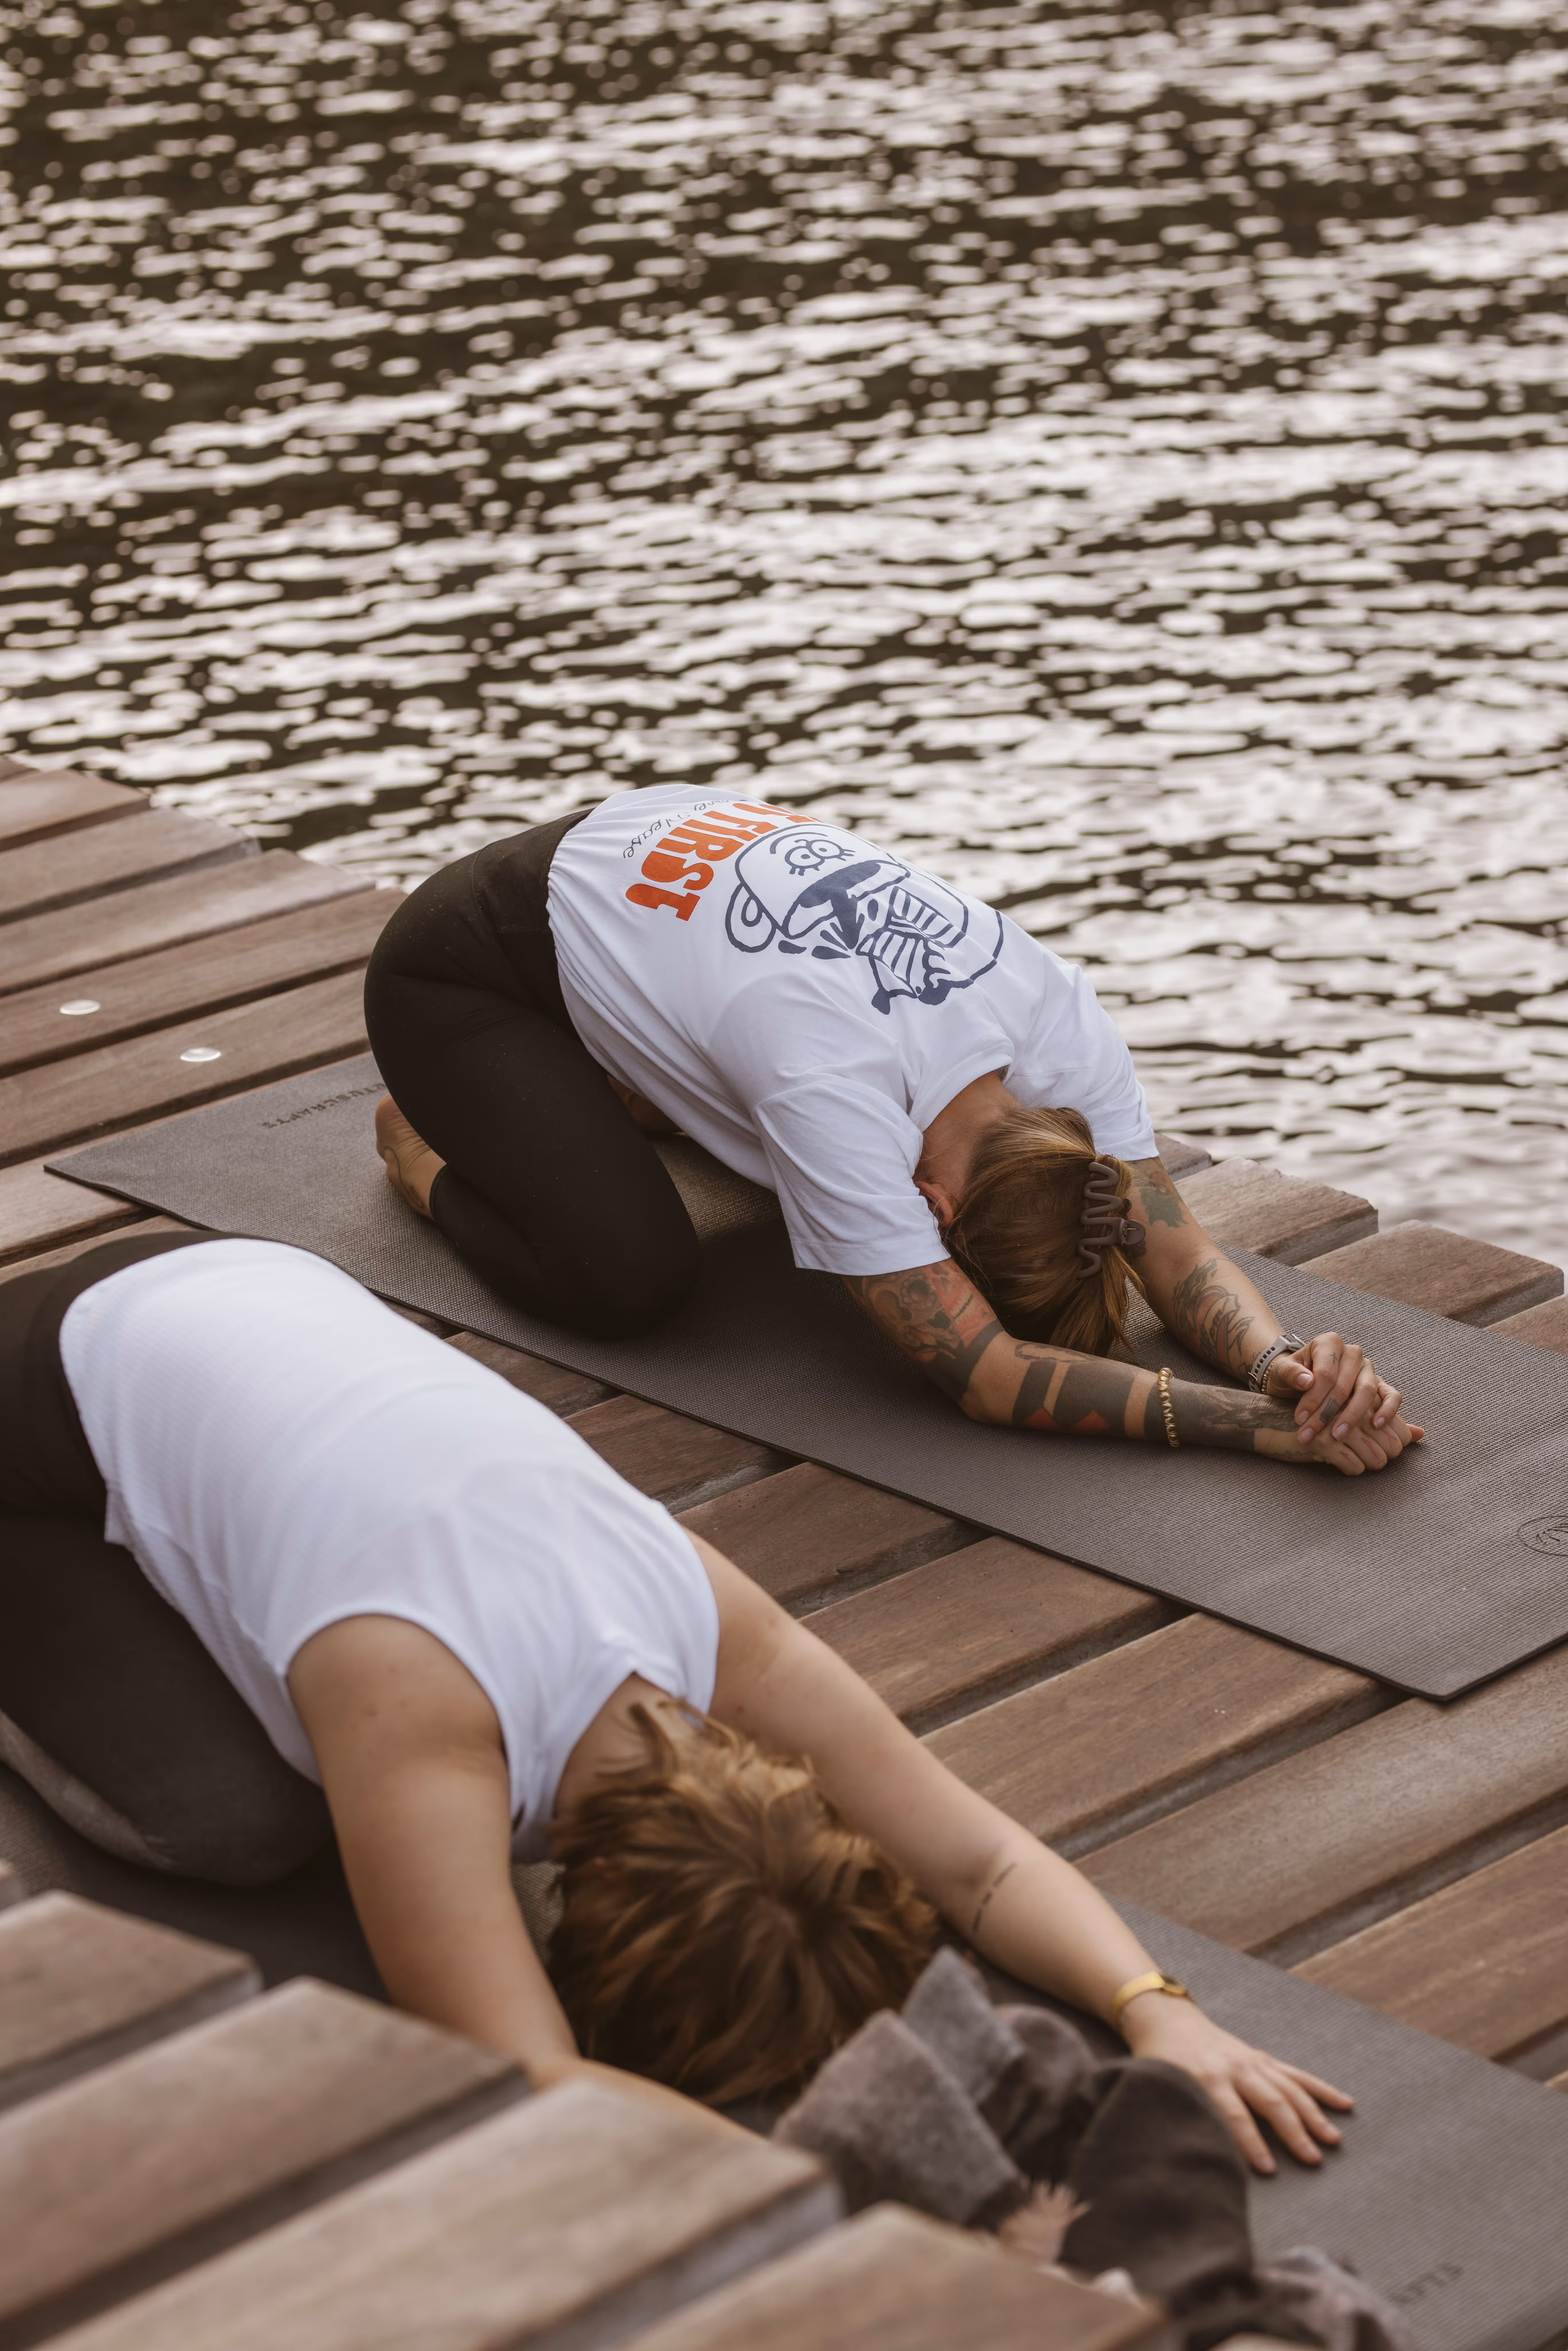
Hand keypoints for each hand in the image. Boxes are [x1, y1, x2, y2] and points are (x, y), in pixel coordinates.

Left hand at [1119, 1993, 1352, 2173]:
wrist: (1167, 2020)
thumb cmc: (1161, 2063)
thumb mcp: (1162, 2087)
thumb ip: (1177, 2115)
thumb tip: (1188, 2154)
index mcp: (1205, 2077)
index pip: (1232, 2115)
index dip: (1250, 2143)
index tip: (1268, 2169)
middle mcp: (1234, 2067)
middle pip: (1269, 2101)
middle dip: (1292, 2132)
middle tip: (1313, 2160)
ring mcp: (1252, 2060)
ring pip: (1289, 2088)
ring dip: (1313, 2115)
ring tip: (1332, 2140)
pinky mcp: (1263, 2058)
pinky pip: (1296, 2074)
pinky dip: (1321, 2089)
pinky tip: (1345, 2103)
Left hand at [1268, 1332, 1423, 1472]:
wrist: (1300, 1380)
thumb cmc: (1291, 1375)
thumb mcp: (1281, 1372)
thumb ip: (1289, 1373)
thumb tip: (1307, 1381)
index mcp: (1329, 1343)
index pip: (1325, 1374)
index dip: (1312, 1399)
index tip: (1299, 1419)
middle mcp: (1352, 1353)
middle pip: (1345, 1385)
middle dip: (1327, 1413)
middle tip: (1312, 1434)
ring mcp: (1368, 1368)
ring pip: (1367, 1390)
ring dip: (1352, 1416)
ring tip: (1338, 1436)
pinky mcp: (1380, 1383)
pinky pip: (1391, 1395)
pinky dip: (1388, 1409)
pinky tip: (1377, 1426)